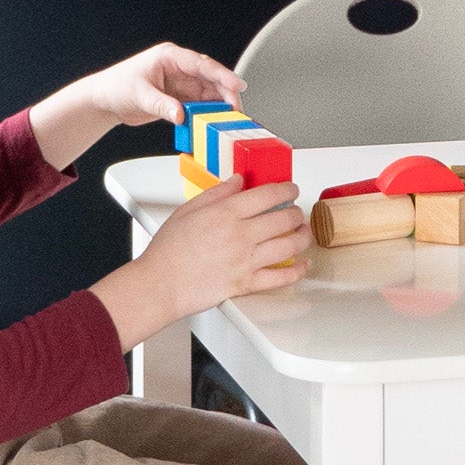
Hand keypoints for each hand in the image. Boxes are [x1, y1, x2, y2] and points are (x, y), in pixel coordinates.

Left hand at [82, 42, 240, 130]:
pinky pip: (200, 105)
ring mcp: (181, 83)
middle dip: (226, 92)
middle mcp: (179, 68)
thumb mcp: (139, 95)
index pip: (200, 64)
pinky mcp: (180, 98)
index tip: (236, 84)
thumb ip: (161, 105)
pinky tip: (215, 122)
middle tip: (237, 109)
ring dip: (220, 105)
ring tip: (230, 119)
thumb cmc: (117, 87)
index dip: (221, 74)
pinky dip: (209, 114)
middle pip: (210, 78)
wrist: (106, 100)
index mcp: (169, 57)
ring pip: (209, 93)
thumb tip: (181, 114)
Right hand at [90, 177, 308, 349]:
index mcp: (226, 214)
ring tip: (304, 233)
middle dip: (296, 213)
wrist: (160, 283)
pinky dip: (297, 271)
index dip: (286, 189)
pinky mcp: (247, 283)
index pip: (267, 195)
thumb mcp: (188, 210)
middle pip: (284, 219)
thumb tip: (237, 181)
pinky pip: (281, 277)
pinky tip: (303, 265)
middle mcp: (240, 235)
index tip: (290, 188)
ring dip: (303, 237)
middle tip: (296, 212)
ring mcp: (246, 260)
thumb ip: (217, 193)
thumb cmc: (168, 251)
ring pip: (289, 246)